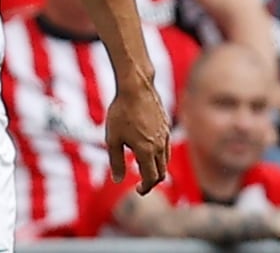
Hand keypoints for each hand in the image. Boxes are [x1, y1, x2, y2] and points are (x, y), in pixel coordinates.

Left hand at [103, 75, 169, 194]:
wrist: (135, 87)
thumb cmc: (120, 112)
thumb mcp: (112, 139)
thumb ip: (116, 162)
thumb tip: (118, 180)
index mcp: (147, 152)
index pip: (151, 178)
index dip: (145, 188)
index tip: (138, 190)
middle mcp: (160, 146)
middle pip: (161, 172)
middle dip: (152, 181)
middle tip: (141, 184)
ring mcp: (165, 136)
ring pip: (165, 160)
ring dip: (156, 168)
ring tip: (141, 166)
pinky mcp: (166, 126)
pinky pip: (166, 147)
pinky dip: (159, 155)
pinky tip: (147, 149)